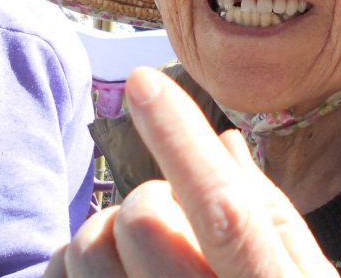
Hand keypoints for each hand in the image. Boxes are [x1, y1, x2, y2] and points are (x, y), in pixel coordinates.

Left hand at [45, 67, 337, 276]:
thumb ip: (268, 214)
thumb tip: (225, 141)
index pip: (224, 209)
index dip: (180, 138)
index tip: (143, 81)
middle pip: (138, 221)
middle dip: (149, 202)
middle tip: (172, 224)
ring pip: (86, 250)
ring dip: (105, 235)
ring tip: (139, 257)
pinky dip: (72, 265)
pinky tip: (107, 275)